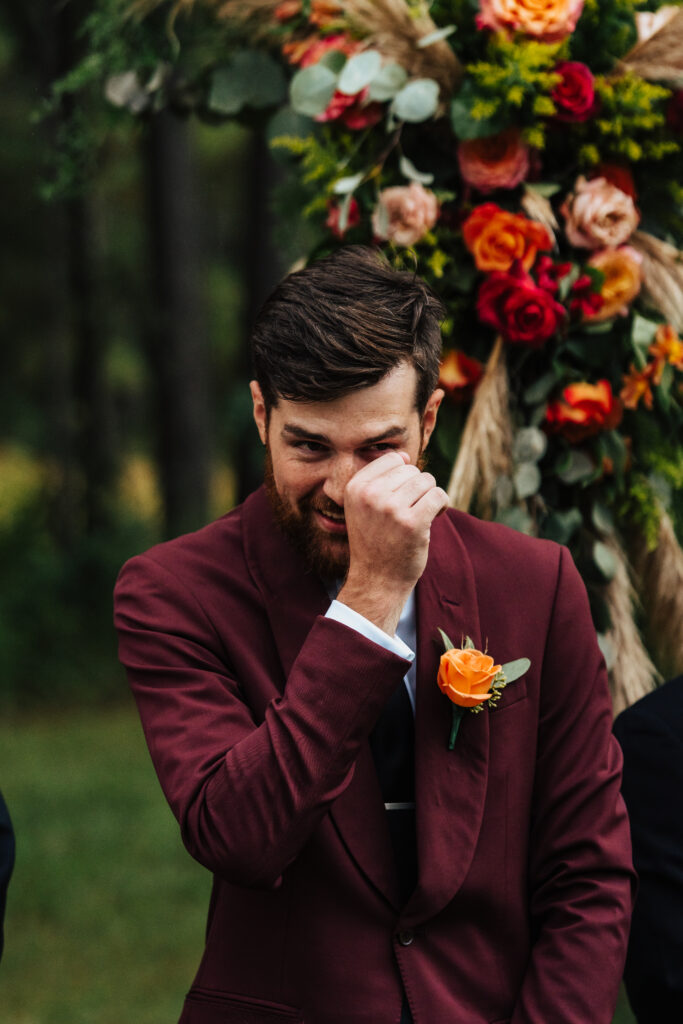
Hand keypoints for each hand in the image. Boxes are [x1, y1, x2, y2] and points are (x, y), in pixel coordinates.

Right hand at [337, 451, 447, 635]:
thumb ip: (379, 480)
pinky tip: (434, 517)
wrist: (377, 580)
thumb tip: (403, 456)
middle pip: (412, 470)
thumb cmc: (375, 541)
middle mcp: (370, 495)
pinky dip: (442, 505)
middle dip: (417, 488)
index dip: (402, 476)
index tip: (399, 497)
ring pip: (427, 481)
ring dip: (430, 497)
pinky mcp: (413, 522)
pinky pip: (439, 495)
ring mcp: (391, 508)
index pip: (392, 459)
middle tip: (411, 511)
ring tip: (421, 514)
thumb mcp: (364, 506)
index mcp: (355, 487)